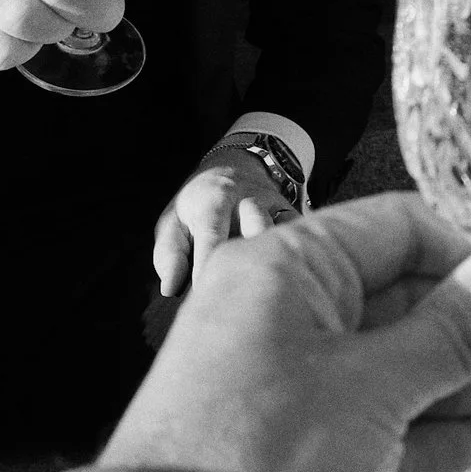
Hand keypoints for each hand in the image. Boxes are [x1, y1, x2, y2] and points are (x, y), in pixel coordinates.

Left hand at [101, 193, 470, 471]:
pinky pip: (400, 435)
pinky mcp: (318, 469)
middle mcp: (291, 326)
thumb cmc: (246, 461)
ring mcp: (306, 401)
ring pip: (420, 371)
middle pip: (421, 301)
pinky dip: (455, 432)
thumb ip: (456, 328)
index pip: (401, 230)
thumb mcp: (368, 384)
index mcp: (284, 274)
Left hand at [153, 147, 296, 297]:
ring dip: (277, 261)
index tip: (205, 300)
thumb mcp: (174, 223)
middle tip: (241, 302)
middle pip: (256, 229)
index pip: (213, 239)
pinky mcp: (292, 212)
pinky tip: (294, 280)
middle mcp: (247, 199)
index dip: (208, 270)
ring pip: (282, 233)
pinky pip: (301, 234)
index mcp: (213, 202)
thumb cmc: (198, 207)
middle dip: (251, 263)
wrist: (234, 168)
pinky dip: (300, 255)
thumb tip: (171, 288)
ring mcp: (274, 205)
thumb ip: (169, 255)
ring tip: (270, 294)